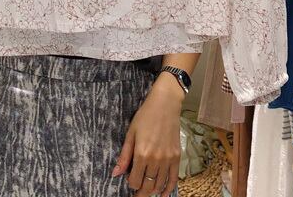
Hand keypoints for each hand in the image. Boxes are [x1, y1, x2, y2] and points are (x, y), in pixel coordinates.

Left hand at [112, 73, 182, 195]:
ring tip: (148, 190)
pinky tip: (164, 194)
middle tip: (137, 193)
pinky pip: (173, 179)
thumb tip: (115, 174)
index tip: (129, 180)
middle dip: (141, 192)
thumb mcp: (131, 133)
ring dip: (153, 191)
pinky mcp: (177, 157)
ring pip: (160, 185)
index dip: (130, 183)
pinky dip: (169, 189)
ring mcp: (168, 159)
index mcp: (142, 154)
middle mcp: (156, 160)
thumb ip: (124, 156)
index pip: (134, 181)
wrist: (165, 104)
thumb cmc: (145, 116)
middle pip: (148, 186)